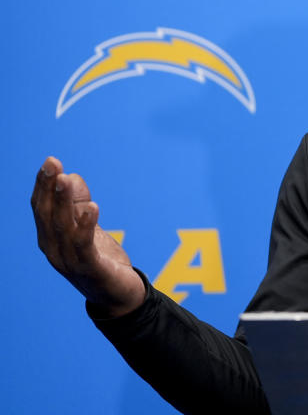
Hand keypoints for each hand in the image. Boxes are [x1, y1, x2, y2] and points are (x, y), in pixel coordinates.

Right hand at [31, 156, 145, 317]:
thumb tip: (71, 176)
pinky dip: (86, 226)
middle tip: (53, 164)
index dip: (43, 185)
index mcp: (51, 239)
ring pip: (63, 228)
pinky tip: (93, 208)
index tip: (50, 161)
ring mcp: (70, 261)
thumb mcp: (88, 227)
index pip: (41, 208)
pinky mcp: (91, 269)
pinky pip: (85, 246)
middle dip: (49, 188)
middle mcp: (54, 250)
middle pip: (47, 216)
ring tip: (66, 179)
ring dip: (64, 202)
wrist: (117, 296)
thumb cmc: (100, 260)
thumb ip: (79, 204)